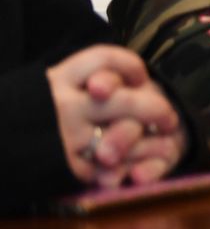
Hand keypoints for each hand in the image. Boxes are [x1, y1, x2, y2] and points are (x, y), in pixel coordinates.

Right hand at [47, 45, 186, 186]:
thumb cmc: (20, 115)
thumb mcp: (42, 89)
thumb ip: (76, 83)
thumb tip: (125, 81)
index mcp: (58, 79)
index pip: (104, 58)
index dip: (129, 65)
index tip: (142, 77)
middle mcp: (64, 104)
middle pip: (125, 100)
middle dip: (155, 108)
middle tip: (169, 118)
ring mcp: (65, 136)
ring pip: (122, 136)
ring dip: (149, 143)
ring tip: (167, 147)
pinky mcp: (65, 165)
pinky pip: (106, 168)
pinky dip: (125, 169)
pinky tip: (136, 170)